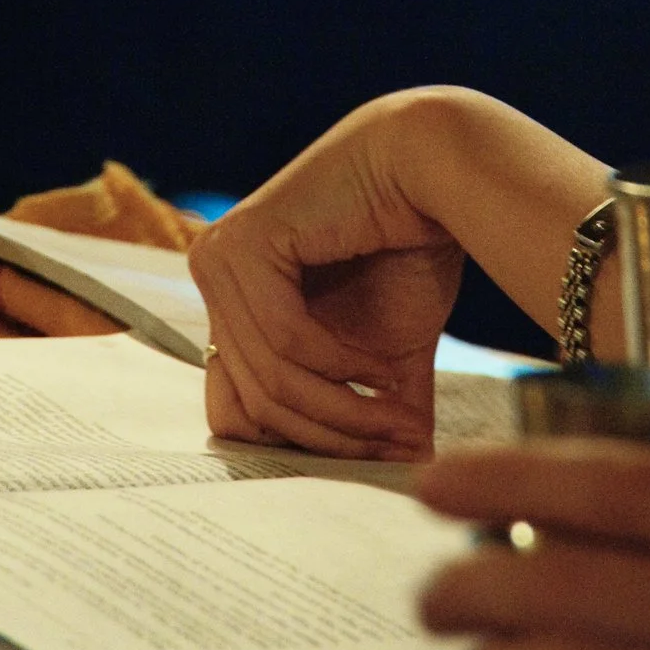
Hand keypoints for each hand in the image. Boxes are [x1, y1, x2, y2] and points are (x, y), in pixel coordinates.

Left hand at [189, 91, 466, 460]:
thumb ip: (375, 411)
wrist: (435, 169)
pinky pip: (282, 340)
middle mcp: (213, 278)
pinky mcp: (241, 246)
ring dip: (341, 411)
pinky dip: (338, 367)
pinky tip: (381, 370)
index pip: (233, 410)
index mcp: (234, 302)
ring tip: (396, 418)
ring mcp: (218, 261)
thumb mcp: (385, 352)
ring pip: (268, 379)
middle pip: (250, 405)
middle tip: (392, 450)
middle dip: (328, 440)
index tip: (365, 463)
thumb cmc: (410, 246)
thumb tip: (404, 481)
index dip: (297, 448)